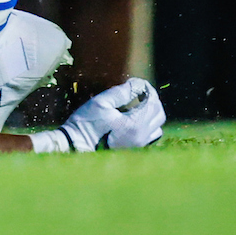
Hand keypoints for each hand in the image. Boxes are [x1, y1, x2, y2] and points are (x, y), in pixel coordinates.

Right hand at [36, 77, 164, 151]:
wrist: (76, 145)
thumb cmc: (86, 123)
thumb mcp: (101, 103)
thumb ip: (121, 92)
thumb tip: (138, 84)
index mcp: (135, 125)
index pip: (152, 104)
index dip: (149, 90)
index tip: (141, 83)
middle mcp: (142, 137)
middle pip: (158, 115)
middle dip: (153, 101)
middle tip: (141, 92)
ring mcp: (139, 146)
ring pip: (157, 127)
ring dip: (151, 114)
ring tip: (138, 106)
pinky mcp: (134, 150)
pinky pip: (150, 136)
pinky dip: (147, 125)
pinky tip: (134, 120)